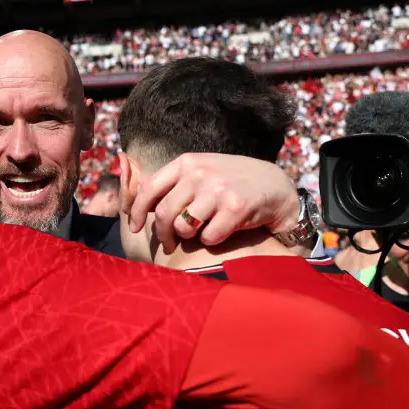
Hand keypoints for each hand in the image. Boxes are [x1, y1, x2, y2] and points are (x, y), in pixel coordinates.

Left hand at [124, 153, 299, 250]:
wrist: (274, 186)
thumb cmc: (229, 183)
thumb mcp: (199, 172)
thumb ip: (172, 184)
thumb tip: (136, 201)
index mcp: (186, 162)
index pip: (149, 188)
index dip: (136, 212)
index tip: (134, 228)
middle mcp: (199, 173)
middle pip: (164, 214)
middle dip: (163, 235)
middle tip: (168, 245)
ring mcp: (218, 190)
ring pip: (184, 228)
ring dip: (189, 237)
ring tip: (199, 232)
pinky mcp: (235, 208)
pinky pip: (208, 237)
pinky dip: (211, 240)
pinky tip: (222, 231)